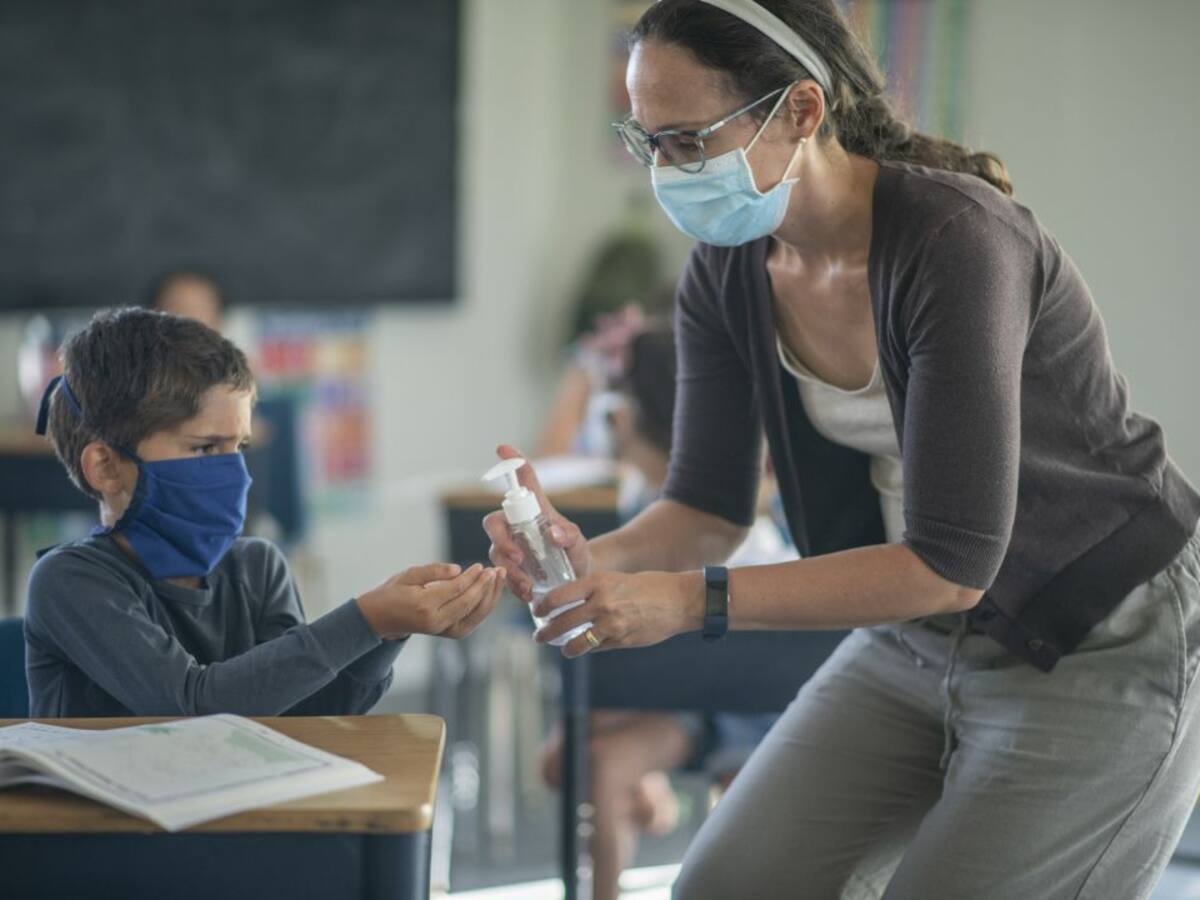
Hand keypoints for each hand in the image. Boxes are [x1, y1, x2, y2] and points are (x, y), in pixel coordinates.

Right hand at [356, 562, 505, 640]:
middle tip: (497, 570)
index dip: (471, 577)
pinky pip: (473, 621)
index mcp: (424, 605)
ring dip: (491, 597)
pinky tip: (491, 593)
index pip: (456, 590)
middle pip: (469, 603)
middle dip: (485, 586)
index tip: (481, 566)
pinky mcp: (449, 633)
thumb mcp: (408, 575)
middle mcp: (436, 621)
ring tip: (499, 579)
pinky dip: (485, 607)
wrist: (380, 619)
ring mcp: (443, 630)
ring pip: (475, 614)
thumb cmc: (392, 593)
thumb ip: (433, 570)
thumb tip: (458, 569)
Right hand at [483, 445, 592, 600]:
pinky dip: (512, 585)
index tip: (503, 449)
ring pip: (494, 553)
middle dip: (501, 539)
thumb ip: (569, 536)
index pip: (523, 481)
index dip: (512, 463)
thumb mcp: (577, 543)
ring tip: (528, 585)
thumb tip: (554, 534)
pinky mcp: (507, 570)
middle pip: (494, 522)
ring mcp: (509, 548)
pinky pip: (499, 576)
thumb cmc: (576, 554)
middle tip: (518, 556)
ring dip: (508, 569)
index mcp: (535, 510)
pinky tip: (528, 594)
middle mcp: (516, 526)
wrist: (576, 582)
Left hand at [531, 570, 704, 657]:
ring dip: (566, 648)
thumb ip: (593, 590)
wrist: (678, 600)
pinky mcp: (621, 641)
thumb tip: (570, 602)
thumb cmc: (648, 586)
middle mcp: (601, 604)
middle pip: (562, 622)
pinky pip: (597, 648)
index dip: (543, 606)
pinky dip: (590, 648)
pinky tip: (587, 647)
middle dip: (545, 632)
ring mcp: (611, 625)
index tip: (537, 611)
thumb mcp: (616, 579)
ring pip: (576, 643)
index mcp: (598, 583)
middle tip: (538, 636)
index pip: (559, 596)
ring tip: (563, 648)